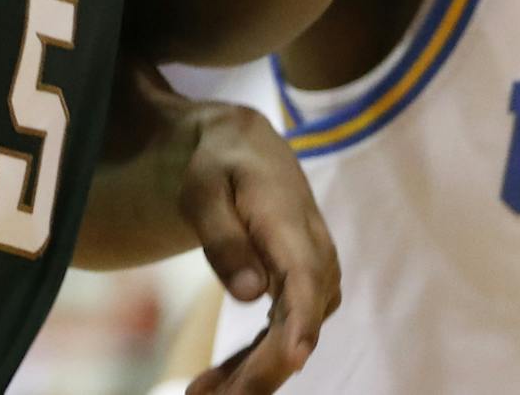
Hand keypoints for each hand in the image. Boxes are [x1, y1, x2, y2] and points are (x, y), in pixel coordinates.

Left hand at [175, 102, 340, 394]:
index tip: (293, 359)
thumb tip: (250, 293)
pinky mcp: (300, 289)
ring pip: (292, 336)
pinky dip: (254, 360)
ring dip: (254, 373)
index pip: (307, 279)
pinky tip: (217, 382)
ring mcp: (313, 275)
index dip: (302, 322)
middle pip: (299, 321)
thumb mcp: (204, 188)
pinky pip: (283, 332)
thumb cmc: (221, 165)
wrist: (247, 148)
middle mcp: (315, 255)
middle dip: (262, 370)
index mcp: (293, 225)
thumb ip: (223, 237)